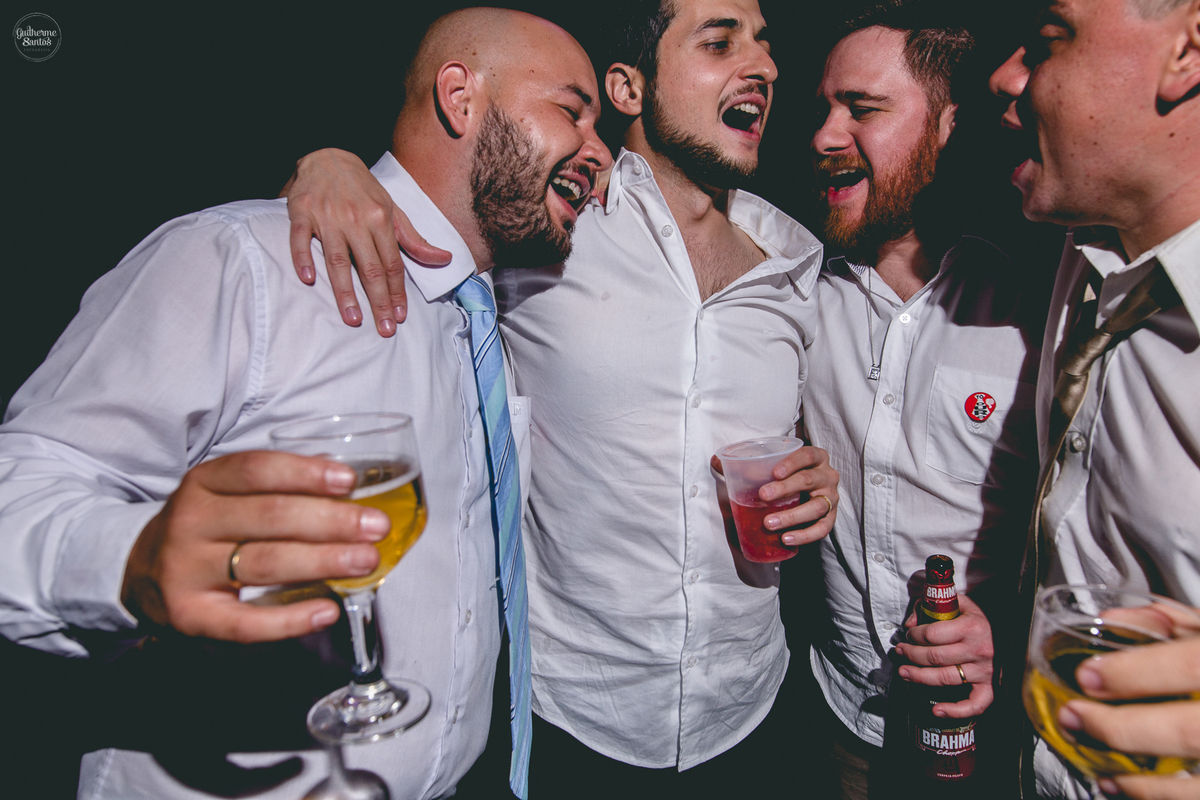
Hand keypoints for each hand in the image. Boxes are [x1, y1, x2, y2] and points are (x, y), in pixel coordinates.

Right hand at [122, 451, 389, 643]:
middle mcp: (191, 523)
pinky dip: (291, 619)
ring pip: (264, 564)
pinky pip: (246, 622)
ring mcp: (187, 571)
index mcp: (203, 484)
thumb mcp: (228, 494)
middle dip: (331, 521)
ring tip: (366, 561)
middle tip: (376, 526)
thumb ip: (278, 487)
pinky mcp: (191, 616)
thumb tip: (350, 484)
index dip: (305, 473)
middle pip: (270, 517)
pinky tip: (328, 610)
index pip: (256, 470)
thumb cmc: (208, 527)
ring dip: (323, 561)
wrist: (141, 572)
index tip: (348, 480)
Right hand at [283, 148, 451, 336]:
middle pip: (369, 267)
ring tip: (353, 318)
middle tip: (384, 328)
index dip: (397, 292)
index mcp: (380, 218)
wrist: (327, 156)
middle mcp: (355, 218)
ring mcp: (327, 216)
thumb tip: (444, 259)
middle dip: (379, 300)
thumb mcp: (392, 209)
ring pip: (336, 259)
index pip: (392, 263)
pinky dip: (303, 258)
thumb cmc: (363, 189)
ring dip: (344, 291)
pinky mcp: (301, 213)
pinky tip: (308, 280)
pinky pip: (300, 239)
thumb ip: (413, 239)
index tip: (401, 316)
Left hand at [710, 445, 838, 546]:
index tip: (773, 472)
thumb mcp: (769, 467)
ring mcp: (831, 497)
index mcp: (815, 457)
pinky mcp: (832, 518)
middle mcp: (827, 475)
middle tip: (763, 496)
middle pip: (810, 480)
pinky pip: (823, 529)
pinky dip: (805, 535)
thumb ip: (744, 463)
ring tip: (770, 524)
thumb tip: (716, 459)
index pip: (807, 455)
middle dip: (786, 489)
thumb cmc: (784, 477)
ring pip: (816, 506)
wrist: (805, 494)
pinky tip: (786, 539)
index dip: (792, 462)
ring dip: (793, 516)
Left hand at [896, 593, 994, 717]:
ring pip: (944, 678)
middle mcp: (979, 650)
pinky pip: (974, 705)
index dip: (914, 636)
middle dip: (911, 655)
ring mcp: (985, 671)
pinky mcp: (990, 688)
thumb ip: (935, 606)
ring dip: (919, 677)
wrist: (1013, 636)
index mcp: (971, 627)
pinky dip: (955, 711)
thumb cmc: (979, 621)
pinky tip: (936, 711)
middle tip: (900, 652)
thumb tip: (911, 622)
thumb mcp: (960, 604)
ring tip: (903, 673)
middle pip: (934, 657)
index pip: (933, 634)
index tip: (908, 635)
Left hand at [1055, 606, 1199, 799]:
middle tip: (1077, 717)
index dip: (1136, 673)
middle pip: (1191, 732)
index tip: (1088, 677)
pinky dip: (1162, 798)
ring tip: (1099, 762)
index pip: (1192, 664)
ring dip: (1140, 781)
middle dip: (1123, 729)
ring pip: (1199, 785)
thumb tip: (1113, 623)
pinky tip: (1129, 787)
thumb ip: (1177, 623)